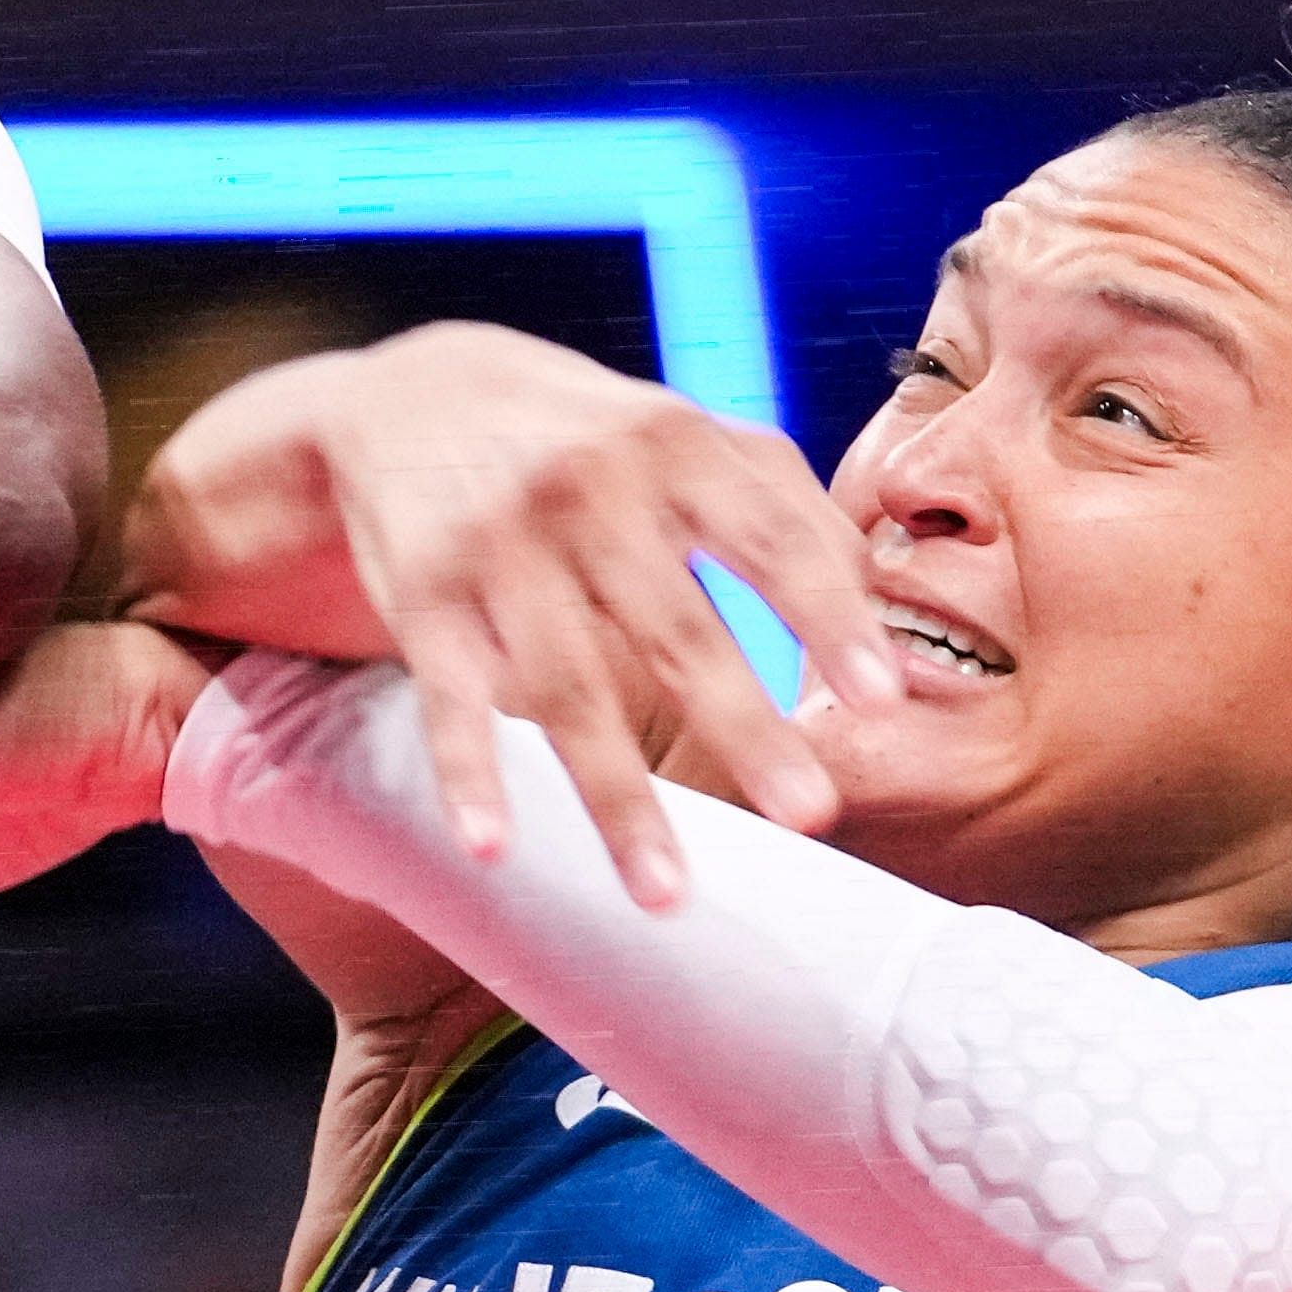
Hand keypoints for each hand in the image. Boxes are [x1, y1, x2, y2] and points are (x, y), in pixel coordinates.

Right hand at [128, 325, 892, 904]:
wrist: (410, 397)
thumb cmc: (587, 436)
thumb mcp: (684, 431)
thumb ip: (781, 499)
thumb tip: (877, 603)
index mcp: (674, 448)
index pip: (769, 539)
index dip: (827, 618)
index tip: (881, 699)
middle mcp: (587, 491)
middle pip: (672, 628)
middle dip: (744, 725)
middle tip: (813, 814)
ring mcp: (498, 544)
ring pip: (564, 686)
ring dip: (614, 797)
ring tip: (665, 894)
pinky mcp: (423, 592)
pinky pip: (449, 697)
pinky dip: (469, 775)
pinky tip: (493, 847)